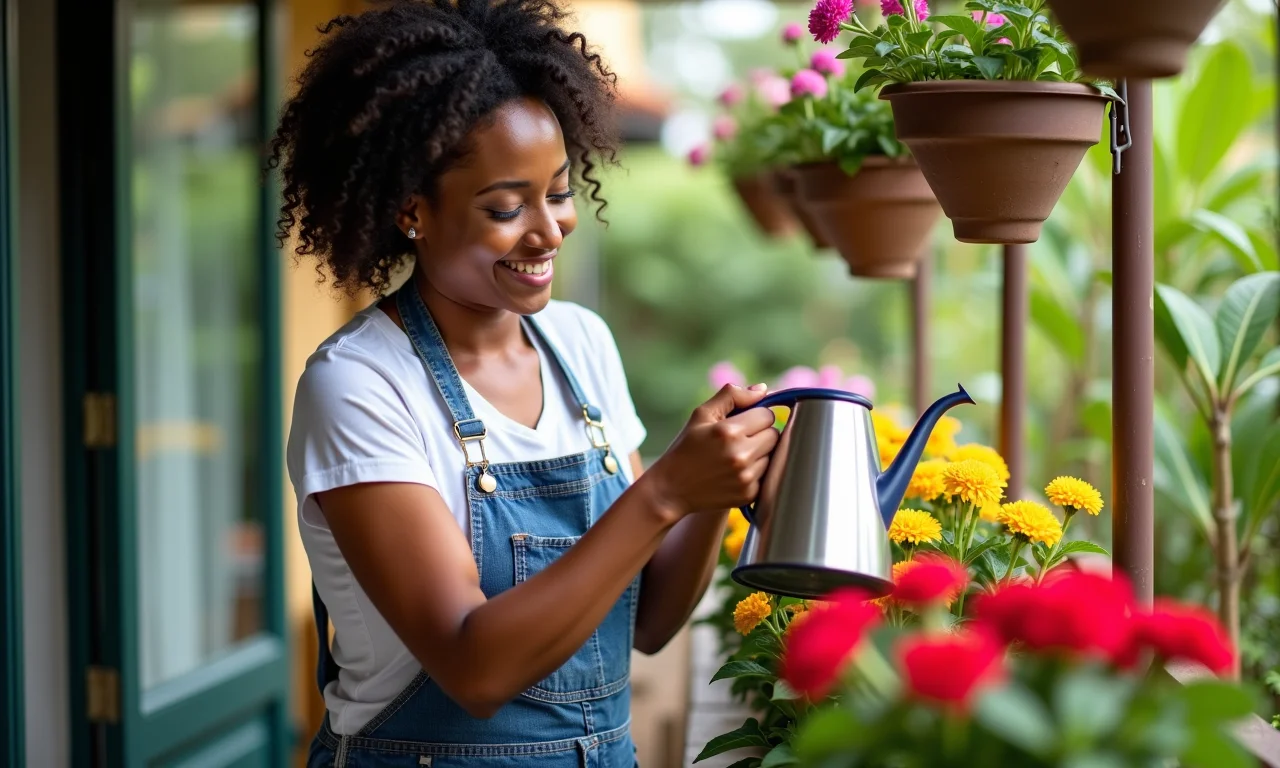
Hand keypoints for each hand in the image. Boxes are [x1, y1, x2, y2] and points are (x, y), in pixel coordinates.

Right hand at [643, 384, 779, 517]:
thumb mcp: (702, 415)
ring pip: (772, 455)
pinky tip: (735, 473)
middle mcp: (740, 455)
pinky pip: (766, 475)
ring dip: (759, 454)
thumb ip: (732, 396)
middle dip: (760, 434)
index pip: (768, 415)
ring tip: (735, 457)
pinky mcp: (748, 494)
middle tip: (739, 439)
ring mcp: (745, 477)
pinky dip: (755, 472)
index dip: (756, 416)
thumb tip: (763, 389)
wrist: (671, 488)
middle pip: (774, 435)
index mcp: (729, 431)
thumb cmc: (686, 447)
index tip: (743, 422)